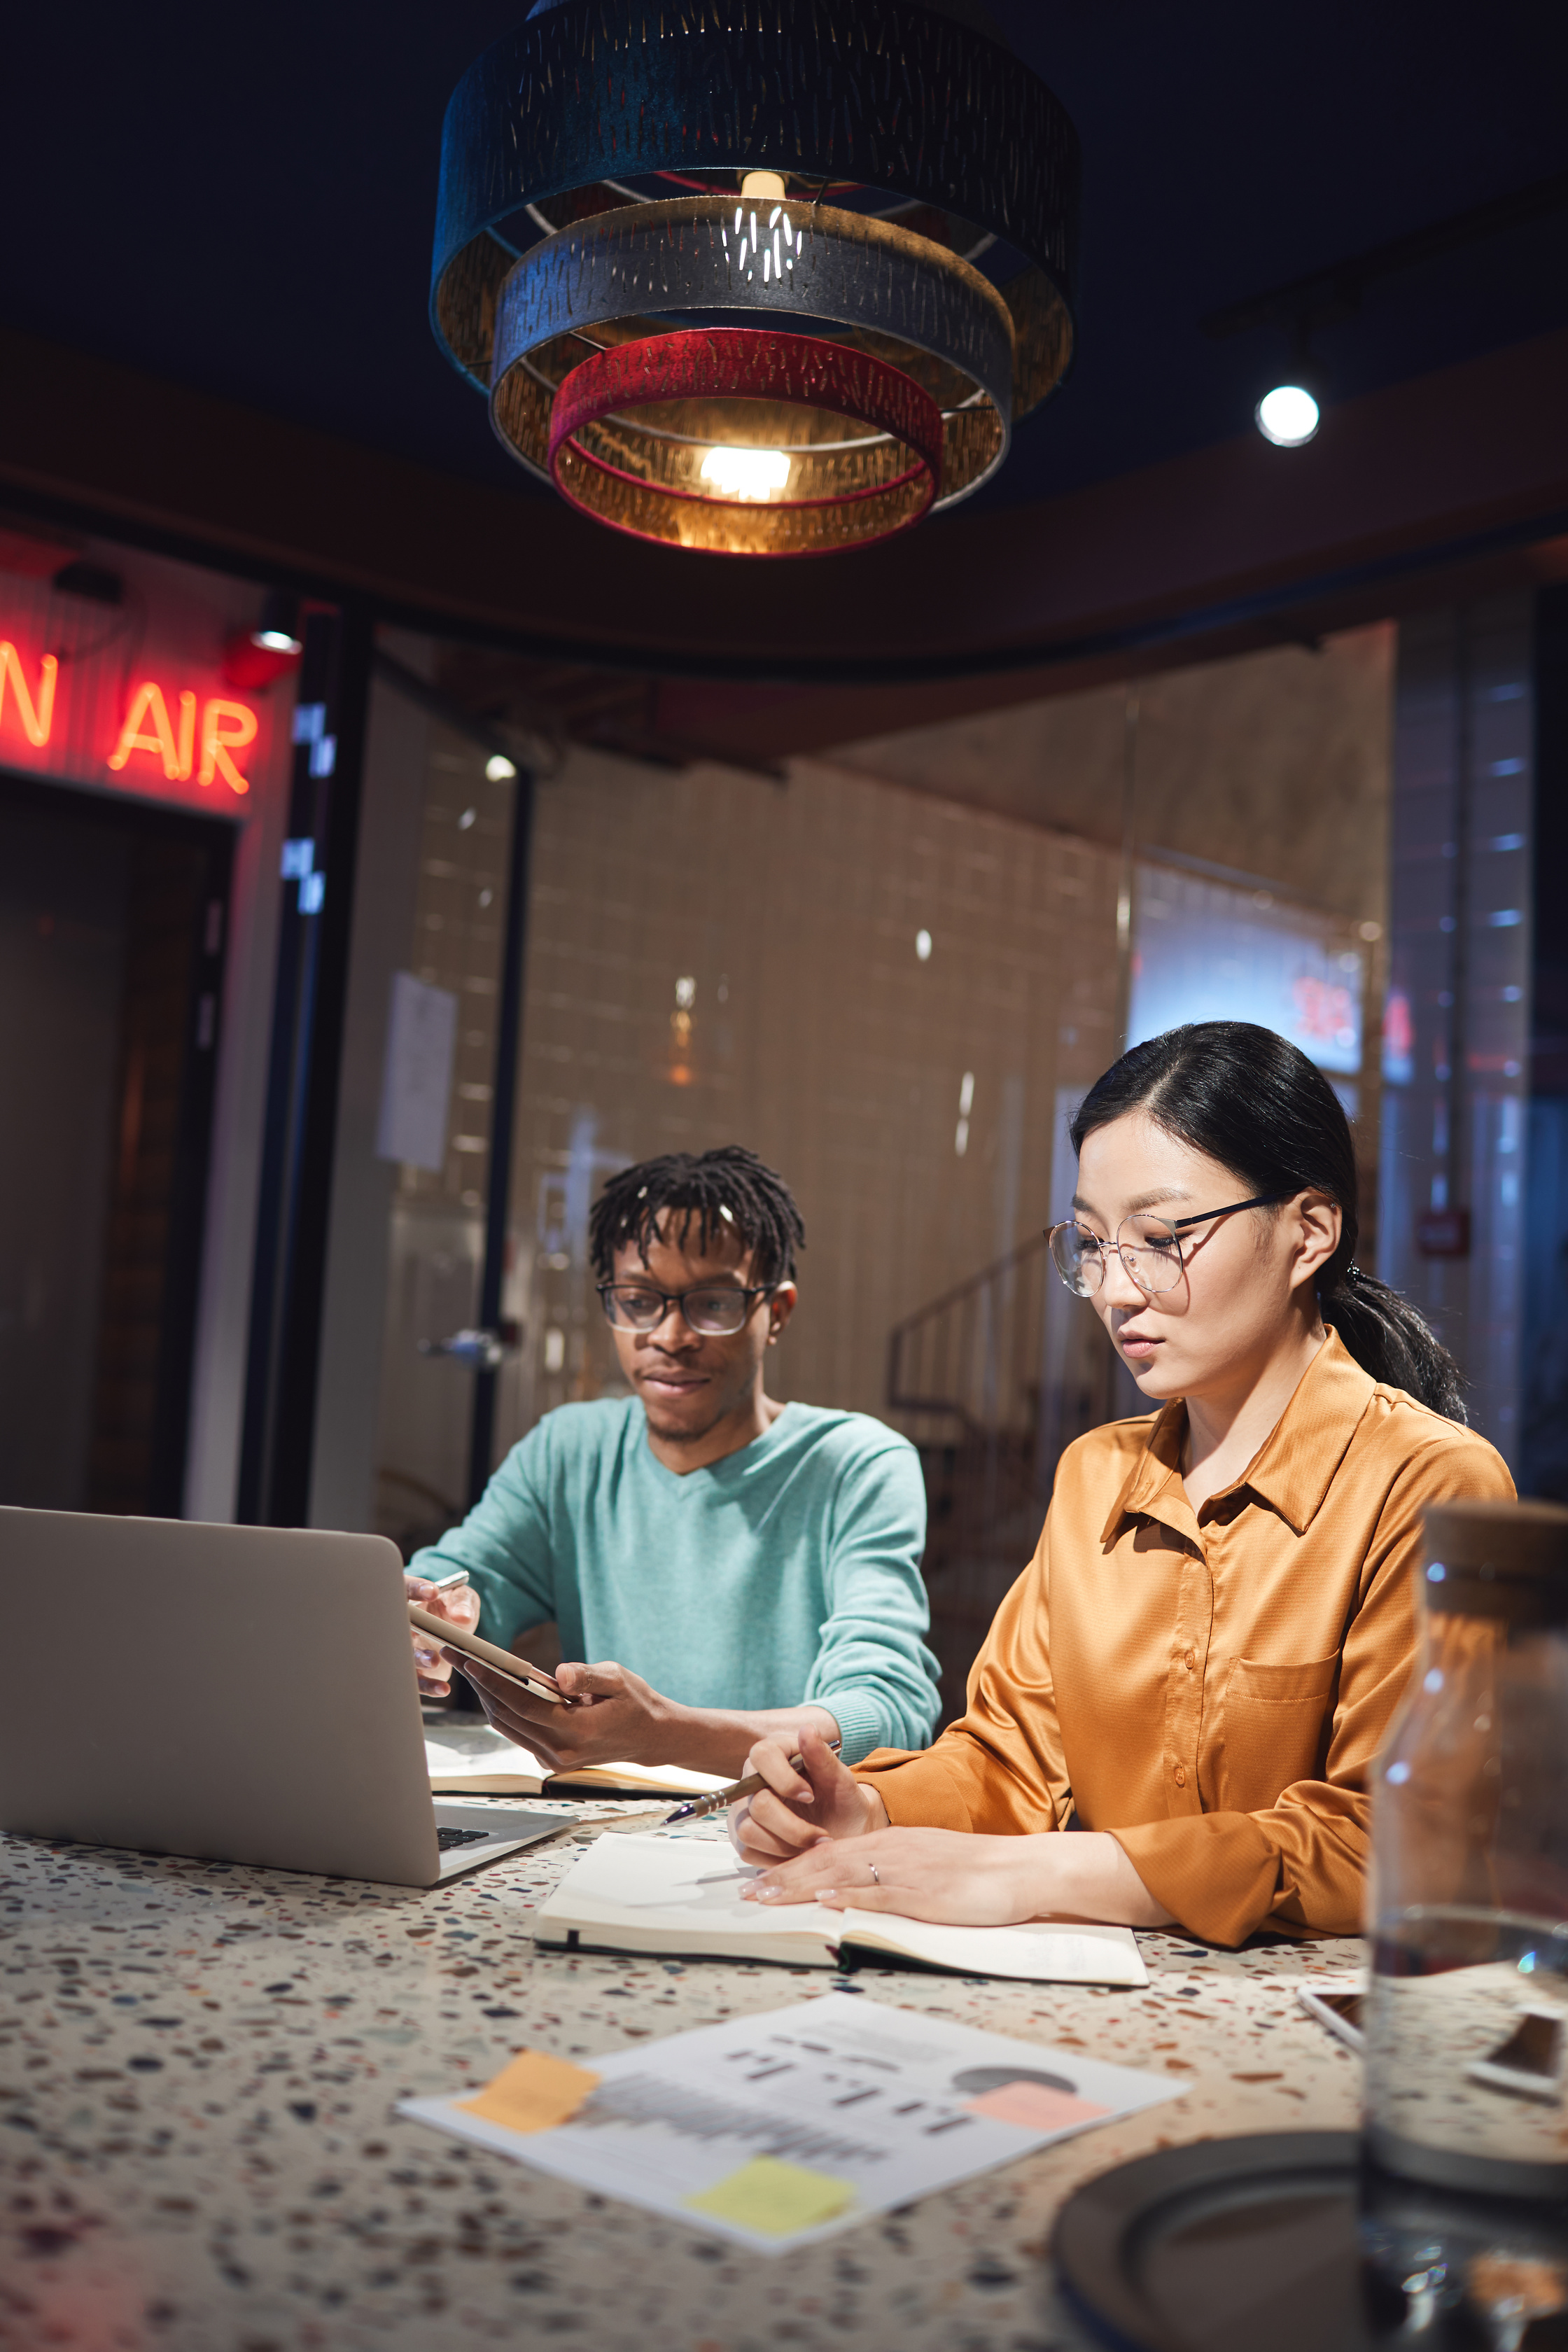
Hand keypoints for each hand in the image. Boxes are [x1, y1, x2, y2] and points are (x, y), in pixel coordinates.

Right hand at [406, 1574, 479, 1695]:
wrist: (453, 1627)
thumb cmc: (452, 1605)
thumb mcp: (461, 1597)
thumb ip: (462, 1602)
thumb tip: (462, 1617)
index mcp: (410, 1600)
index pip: (406, 1589)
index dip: (416, 1589)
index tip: (433, 1591)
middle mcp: (402, 1624)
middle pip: (397, 1627)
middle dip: (409, 1630)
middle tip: (426, 1632)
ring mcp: (405, 1648)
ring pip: (403, 1656)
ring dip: (417, 1659)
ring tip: (435, 1661)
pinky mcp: (415, 1668)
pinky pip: (416, 1680)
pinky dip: (428, 1686)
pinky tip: (443, 1688)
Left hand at [446, 1654, 682, 1774]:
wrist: (651, 1738)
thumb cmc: (636, 1703)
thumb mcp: (619, 1678)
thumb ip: (587, 1675)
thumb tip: (558, 1673)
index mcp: (578, 1731)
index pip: (524, 1706)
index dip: (495, 1683)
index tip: (473, 1661)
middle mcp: (561, 1752)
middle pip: (508, 1717)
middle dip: (481, 1685)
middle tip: (459, 1656)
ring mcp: (554, 1760)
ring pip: (508, 1727)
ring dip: (487, 1697)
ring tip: (470, 1668)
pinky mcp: (551, 1760)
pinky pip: (518, 1732)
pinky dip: (504, 1709)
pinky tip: (495, 1686)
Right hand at [728, 1724, 884, 1863]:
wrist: (845, 1832)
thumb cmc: (842, 1802)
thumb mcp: (841, 1781)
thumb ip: (823, 1757)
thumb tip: (807, 1729)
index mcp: (777, 1755)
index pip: (762, 1755)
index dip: (784, 1779)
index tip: (810, 1796)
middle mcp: (754, 1780)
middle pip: (757, 1804)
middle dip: (794, 1827)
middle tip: (822, 1836)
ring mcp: (744, 1810)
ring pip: (749, 1831)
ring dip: (787, 1846)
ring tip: (813, 1846)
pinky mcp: (743, 1837)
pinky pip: (748, 1852)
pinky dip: (778, 1859)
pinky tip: (799, 1853)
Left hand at [741, 1825, 1043, 1925]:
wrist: (1019, 1868)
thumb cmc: (974, 1870)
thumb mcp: (924, 1862)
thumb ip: (889, 1871)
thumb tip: (851, 1888)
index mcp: (890, 1843)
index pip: (829, 1852)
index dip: (790, 1866)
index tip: (760, 1883)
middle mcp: (891, 1850)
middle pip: (825, 1860)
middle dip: (782, 1877)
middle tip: (747, 1894)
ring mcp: (908, 1871)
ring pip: (843, 1873)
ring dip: (800, 1884)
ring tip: (767, 1896)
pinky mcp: (926, 1892)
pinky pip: (882, 1892)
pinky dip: (850, 1894)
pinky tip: (826, 1897)